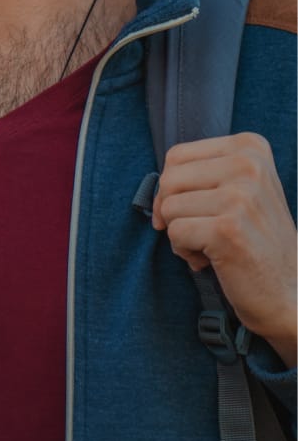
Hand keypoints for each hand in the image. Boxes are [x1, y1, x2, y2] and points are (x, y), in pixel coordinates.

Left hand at [152, 132, 296, 366]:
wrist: (287, 293)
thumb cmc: (253, 238)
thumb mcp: (237, 189)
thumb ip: (198, 174)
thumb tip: (155, 187)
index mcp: (250, 147)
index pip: (177, 155)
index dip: (172, 187)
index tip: (192, 209)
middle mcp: (249, 165)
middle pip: (168, 179)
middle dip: (172, 211)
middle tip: (202, 230)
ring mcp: (241, 197)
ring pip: (169, 207)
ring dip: (180, 233)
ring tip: (212, 244)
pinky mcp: (228, 229)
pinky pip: (175, 233)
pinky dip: (184, 251)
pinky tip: (212, 259)